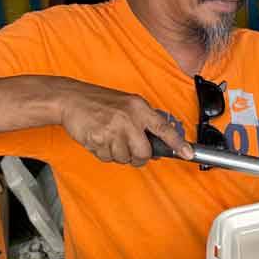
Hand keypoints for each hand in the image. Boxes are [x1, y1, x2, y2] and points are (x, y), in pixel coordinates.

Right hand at [58, 80, 192, 165]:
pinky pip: (107, 158)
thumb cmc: (99, 102)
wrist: (71, 99)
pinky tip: (99, 138)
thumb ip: (143, 121)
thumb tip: (157, 143)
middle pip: (144, 153)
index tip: (188, 153)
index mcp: (138, 108)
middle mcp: (128, 119)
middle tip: (130, 149)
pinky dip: (103, 153)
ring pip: (124, 158)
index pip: (163, 127)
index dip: (177, 143)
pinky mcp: (98, 140)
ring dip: (117, 154)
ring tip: (109, 137)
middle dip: (138, 157)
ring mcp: (113, 130)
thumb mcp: (127, 104)